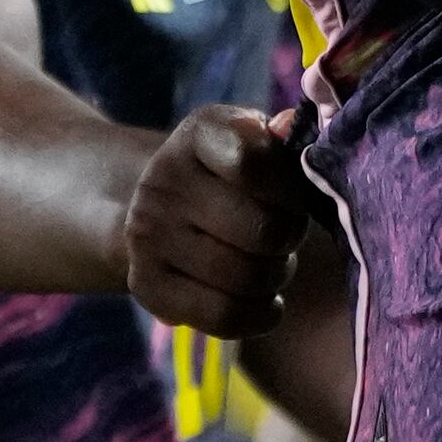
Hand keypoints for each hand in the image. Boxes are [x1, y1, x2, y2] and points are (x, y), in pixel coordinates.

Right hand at [126, 102, 315, 335]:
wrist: (154, 207)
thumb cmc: (227, 175)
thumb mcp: (251, 141)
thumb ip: (281, 140)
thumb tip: (291, 125)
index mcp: (198, 135)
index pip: (253, 162)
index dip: (292, 189)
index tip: (296, 197)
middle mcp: (162, 182)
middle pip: (261, 230)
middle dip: (290, 239)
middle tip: (288, 236)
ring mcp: (148, 236)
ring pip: (246, 278)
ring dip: (277, 276)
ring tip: (275, 265)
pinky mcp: (146, 286)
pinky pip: (224, 316)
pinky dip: (261, 315)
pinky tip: (267, 302)